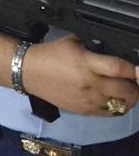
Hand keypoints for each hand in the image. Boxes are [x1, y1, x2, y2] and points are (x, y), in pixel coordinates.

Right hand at [21, 34, 138, 116]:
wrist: (28, 72)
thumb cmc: (49, 54)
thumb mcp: (72, 42)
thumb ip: (95, 49)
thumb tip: (115, 54)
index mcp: (85, 63)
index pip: (119, 68)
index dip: (134, 70)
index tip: (137, 69)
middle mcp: (89, 83)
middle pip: (126, 90)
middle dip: (135, 85)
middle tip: (134, 80)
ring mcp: (87, 100)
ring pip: (122, 105)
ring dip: (130, 98)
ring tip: (128, 91)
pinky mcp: (84, 110)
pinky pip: (110, 113)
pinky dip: (118, 107)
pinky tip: (116, 99)